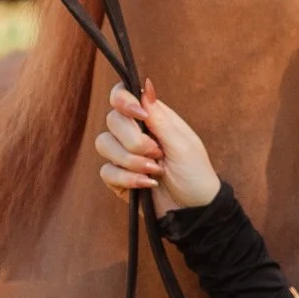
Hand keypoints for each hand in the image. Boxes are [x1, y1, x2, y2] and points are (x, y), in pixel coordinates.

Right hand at [95, 79, 219, 215]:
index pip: (122, 96)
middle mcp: (134, 133)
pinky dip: (127, 179)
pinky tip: (147, 185)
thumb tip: (146, 85)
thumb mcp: (182, 144)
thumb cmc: (195, 174)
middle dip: (133, 140)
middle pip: (112, 120)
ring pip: (103, 144)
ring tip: (154, 171)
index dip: (123, 100)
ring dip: (130, 161)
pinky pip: (106, 171)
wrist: (194, 212)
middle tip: (157, 153)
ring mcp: (124, 155)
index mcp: (152, 118)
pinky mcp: (118, 178)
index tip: (138, 114)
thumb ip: (159, 117)